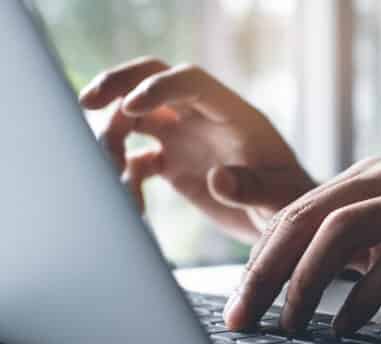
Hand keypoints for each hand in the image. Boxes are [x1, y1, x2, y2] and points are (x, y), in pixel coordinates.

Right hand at [79, 57, 315, 242]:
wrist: (282, 220)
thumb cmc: (289, 201)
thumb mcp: (278, 197)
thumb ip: (251, 187)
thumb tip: (218, 178)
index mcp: (233, 115)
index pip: (190, 81)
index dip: (158, 87)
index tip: (131, 107)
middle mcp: (203, 120)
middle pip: (152, 81)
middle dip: (118, 85)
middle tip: (87, 102)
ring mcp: (186, 140)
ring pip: (135, 119)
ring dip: (112, 139)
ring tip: (112, 174)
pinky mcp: (173, 165)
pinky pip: (136, 160)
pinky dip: (124, 178)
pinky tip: (132, 206)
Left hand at [223, 157, 380, 332]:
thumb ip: (340, 253)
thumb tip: (275, 284)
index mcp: (369, 178)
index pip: (296, 212)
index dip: (259, 259)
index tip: (238, 304)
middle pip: (310, 217)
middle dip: (269, 272)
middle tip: (245, 316)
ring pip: (345, 230)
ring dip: (308, 282)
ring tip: (291, 324)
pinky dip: (364, 297)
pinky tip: (346, 325)